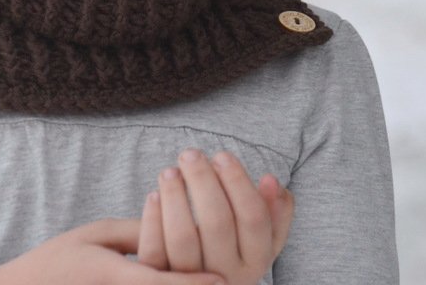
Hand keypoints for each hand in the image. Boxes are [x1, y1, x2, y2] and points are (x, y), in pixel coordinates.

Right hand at [0, 218, 223, 284]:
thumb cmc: (62, 258)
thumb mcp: (98, 235)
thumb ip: (138, 231)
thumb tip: (182, 224)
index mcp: (112, 276)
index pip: (159, 284)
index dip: (192, 284)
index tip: (222, 281)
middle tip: (230, 281)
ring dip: (186, 284)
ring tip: (216, 280)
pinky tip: (191, 279)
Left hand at [137, 149, 294, 284]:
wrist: (198, 282)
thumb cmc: (232, 244)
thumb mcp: (261, 233)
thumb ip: (273, 209)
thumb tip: (270, 180)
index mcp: (256, 261)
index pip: (254, 219)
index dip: (238, 182)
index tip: (222, 155)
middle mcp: (228, 276)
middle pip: (217, 224)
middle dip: (202, 181)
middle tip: (191, 154)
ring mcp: (194, 282)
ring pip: (182, 238)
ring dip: (174, 197)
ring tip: (170, 171)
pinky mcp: (164, 282)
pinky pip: (154, 251)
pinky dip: (152, 219)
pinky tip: (154, 195)